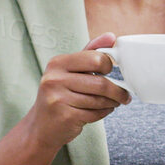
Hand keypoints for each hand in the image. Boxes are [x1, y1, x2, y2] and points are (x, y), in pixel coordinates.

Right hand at [22, 32, 130, 149]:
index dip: (108, 66)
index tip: (110, 72)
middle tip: (124, 95)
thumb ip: (89, 53)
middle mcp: (54, 79)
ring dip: (111, 104)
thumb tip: (111, 36)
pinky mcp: (65, 116)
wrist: (40, 128)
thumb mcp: (69, 71)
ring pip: (100, 100)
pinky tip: (98, 112)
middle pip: (101, 82)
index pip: (95, 58)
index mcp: (57, 63)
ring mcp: (58, 98)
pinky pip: (95, 113)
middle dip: (117, 91)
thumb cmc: (59, 96)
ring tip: (111, 104)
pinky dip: (103, 113)